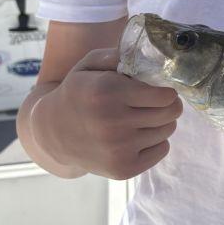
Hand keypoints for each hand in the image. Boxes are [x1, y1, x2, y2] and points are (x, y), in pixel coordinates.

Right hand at [32, 47, 182, 180]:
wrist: (53, 133)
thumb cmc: (78, 93)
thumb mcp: (89, 65)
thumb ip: (116, 55)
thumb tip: (146, 57)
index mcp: (107, 92)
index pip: (165, 95)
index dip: (166, 91)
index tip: (159, 90)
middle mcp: (113, 122)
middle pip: (170, 113)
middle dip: (168, 106)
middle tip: (157, 104)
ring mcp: (118, 149)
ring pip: (167, 131)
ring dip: (161, 123)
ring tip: (142, 118)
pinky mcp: (123, 169)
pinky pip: (162, 150)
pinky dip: (155, 142)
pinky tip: (136, 136)